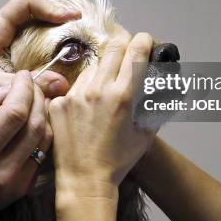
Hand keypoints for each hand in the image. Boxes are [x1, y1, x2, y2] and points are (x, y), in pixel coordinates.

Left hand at [0, 0, 80, 138]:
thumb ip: (24, 87)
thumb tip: (60, 84)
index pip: (27, 2)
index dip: (52, 7)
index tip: (71, 20)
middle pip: (33, 12)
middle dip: (57, 22)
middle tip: (77, 38)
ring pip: (30, 28)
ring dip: (49, 38)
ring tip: (68, 53)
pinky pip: (23, 43)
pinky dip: (38, 51)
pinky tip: (47, 69)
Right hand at [0, 71, 51, 220]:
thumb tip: (5, 88)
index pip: (14, 113)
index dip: (23, 88)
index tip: (22, 74)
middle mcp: (1, 171)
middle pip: (35, 123)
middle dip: (36, 95)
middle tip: (29, 82)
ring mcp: (17, 182)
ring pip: (45, 136)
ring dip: (44, 111)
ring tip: (33, 97)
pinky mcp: (25, 187)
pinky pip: (43, 151)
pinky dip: (42, 129)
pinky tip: (32, 119)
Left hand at [49, 31, 156, 197]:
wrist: (84, 180)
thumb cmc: (117, 160)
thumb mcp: (145, 133)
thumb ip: (154, 106)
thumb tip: (161, 86)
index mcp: (124, 95)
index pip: (136, 50)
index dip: (144, 40)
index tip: (145, 41)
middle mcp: (99, 89)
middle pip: (113, 47)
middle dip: (124, 44)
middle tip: (127, 52)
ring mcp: (76, 94)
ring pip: (92, 67)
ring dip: (101, 71)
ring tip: (103, 93)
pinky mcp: (59, 102)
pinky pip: (74, 85)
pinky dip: (83, 91)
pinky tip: (85, 110)